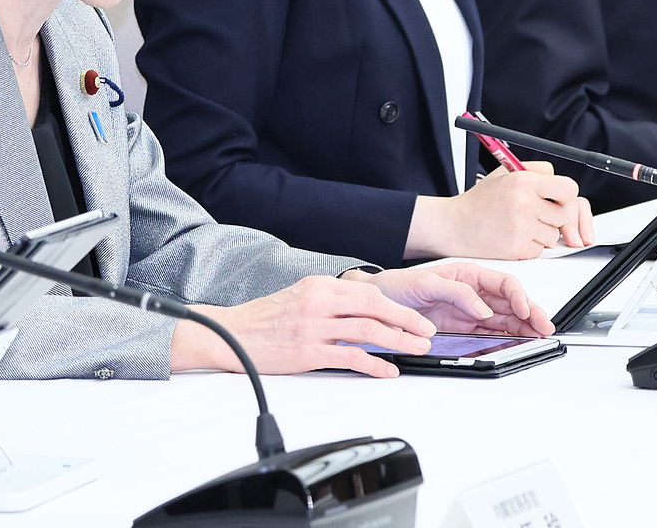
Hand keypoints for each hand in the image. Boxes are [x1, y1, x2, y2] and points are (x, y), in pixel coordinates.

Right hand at [170, 274, 438, 378]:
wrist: (230, 334)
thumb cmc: (263, 320)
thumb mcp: (299, 297)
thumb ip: (329, 301)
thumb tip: (364, 312)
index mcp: (318, 285)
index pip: (368, 292)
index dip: (398, 306)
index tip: (414, 316)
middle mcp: (318, 302)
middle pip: (374, 307)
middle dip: (406, 320)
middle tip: (426, 332)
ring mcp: (314, 327)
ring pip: (368, 330)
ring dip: (399, 341)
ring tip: (416, 349)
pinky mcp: (308, 352)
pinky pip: (351, 357)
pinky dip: (375, 365)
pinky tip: (388, 371)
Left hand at [368, 263, 553, 338]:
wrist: (375, 304)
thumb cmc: (396, 286)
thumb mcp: (425, 283)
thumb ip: (457, 292)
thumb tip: (483, 309)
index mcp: (468, 276)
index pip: (504, 284)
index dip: (519, 296)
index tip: (524, 310)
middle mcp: (473, 295)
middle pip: (511, 304)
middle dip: (530, 315)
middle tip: (544, 329)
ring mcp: (469, 314)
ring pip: (505, 322)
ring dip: (523, 330)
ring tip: (537, 339)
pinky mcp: (462, 331)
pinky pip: (489, 336)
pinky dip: (505, 341)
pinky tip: (515, 346)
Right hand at [404, 162, 593, 259]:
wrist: (455, 225)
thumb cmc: (479, 201)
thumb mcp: (504, 174)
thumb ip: (535, 172)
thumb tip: (559, 180)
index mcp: (523, 181)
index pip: (569, 188)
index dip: (566, 195)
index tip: (558, 199)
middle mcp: (525, 203)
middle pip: (564, 214)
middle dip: (554, 216)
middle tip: (536, 214)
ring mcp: (523, 227)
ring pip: (553, 234)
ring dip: (542, 233)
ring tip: (520, 225)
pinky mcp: (519, 247)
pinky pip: (540, 249)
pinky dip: (530, 246)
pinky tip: (513, 237)